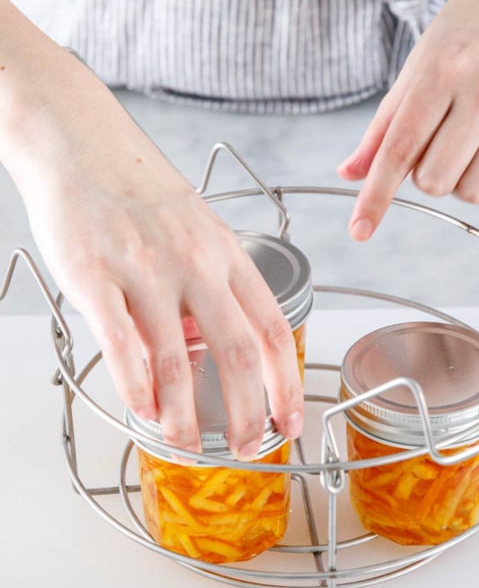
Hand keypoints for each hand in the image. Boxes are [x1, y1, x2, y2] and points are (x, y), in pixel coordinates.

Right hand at [3, 42, 302, 459]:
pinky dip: (136, 386)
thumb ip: (211, 284)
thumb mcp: (196, 228)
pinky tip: (142, 409)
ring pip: (178, 360)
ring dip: (184, 415)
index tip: (289, 419)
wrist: (79, 140)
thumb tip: (212, 347)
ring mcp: (146, 269)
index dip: (286, 383)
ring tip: (186, 445)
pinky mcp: (95, 275)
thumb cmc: (139, 188)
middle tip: (244, 447)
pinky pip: (122, 343)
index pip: (272, 329)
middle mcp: (195, 263)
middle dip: (246, 413)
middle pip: (237, 354)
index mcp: (226, 253)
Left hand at [337, 0, 478, 240]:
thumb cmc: (472, 28)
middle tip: (436, 140)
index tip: (359, 230)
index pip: (398, 150)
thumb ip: (384, 124)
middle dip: (424, 175)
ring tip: (464, 145)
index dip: (375, 196)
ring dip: (458, 182)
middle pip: (434, 180)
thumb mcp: (419, 63)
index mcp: (441, 71)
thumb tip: (351, 173)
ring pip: (472, 192)